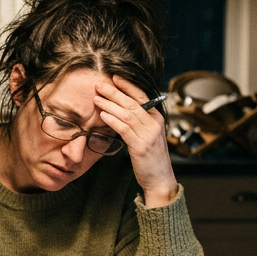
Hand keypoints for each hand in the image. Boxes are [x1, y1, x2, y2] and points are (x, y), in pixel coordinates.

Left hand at [93, 75, 177, 206]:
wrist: (160, 179)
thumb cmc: (150, 158)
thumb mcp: (147, 135)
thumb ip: (137, 122)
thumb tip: (120, 109)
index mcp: (156, 118)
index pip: (142, 96)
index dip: (128, 85)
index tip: (114, 77)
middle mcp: (154, 123)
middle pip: (132, 102)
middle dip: (114, 92)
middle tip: (99, 84)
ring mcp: (149, 134)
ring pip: (126, 113)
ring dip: (109, 105)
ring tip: (96, 98)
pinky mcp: (141, 146)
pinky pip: (124, 128)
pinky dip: (112, 120)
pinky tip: (103, 115)